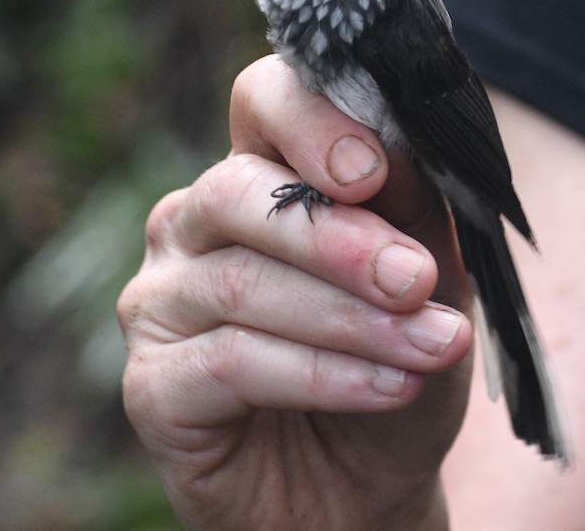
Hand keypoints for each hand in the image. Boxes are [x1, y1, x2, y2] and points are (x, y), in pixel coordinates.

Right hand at [118, 55, 473, 529]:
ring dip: (352, 318)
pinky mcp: (153, 385)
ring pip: (242, 281)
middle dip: (338, 236)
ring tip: (431, 346)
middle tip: (415, 278)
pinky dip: (323, 374)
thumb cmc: (395, 360)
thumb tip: (401, 154)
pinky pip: (230, 362)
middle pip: (238, 190)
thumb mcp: (430, 280)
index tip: (374, 169)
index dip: (312, 121)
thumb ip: (412, 213)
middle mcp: (196, 225)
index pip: (262, 100)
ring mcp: (163, 302)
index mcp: (263, 175)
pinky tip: (390, 388)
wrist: (370, 484)